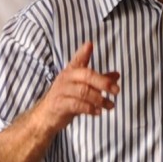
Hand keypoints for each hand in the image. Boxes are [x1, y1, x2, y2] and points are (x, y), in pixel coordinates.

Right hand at [0, 41, 119, 161]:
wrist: (45, 117)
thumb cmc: (65, 99)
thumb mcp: (82, 88)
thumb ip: (98, 81)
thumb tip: (117, 75)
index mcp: (70, 72)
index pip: (77, 60)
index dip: (83, 52)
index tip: (90, 44)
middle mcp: (65, 79)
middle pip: (86, 75)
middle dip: (103, 82)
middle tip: (116, 90)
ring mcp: (61, 91)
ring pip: (84, 91)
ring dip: (99, 99)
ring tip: (110, 105)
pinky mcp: (59, 105)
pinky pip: (77, 105)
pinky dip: (90, 108)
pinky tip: (98, 112)